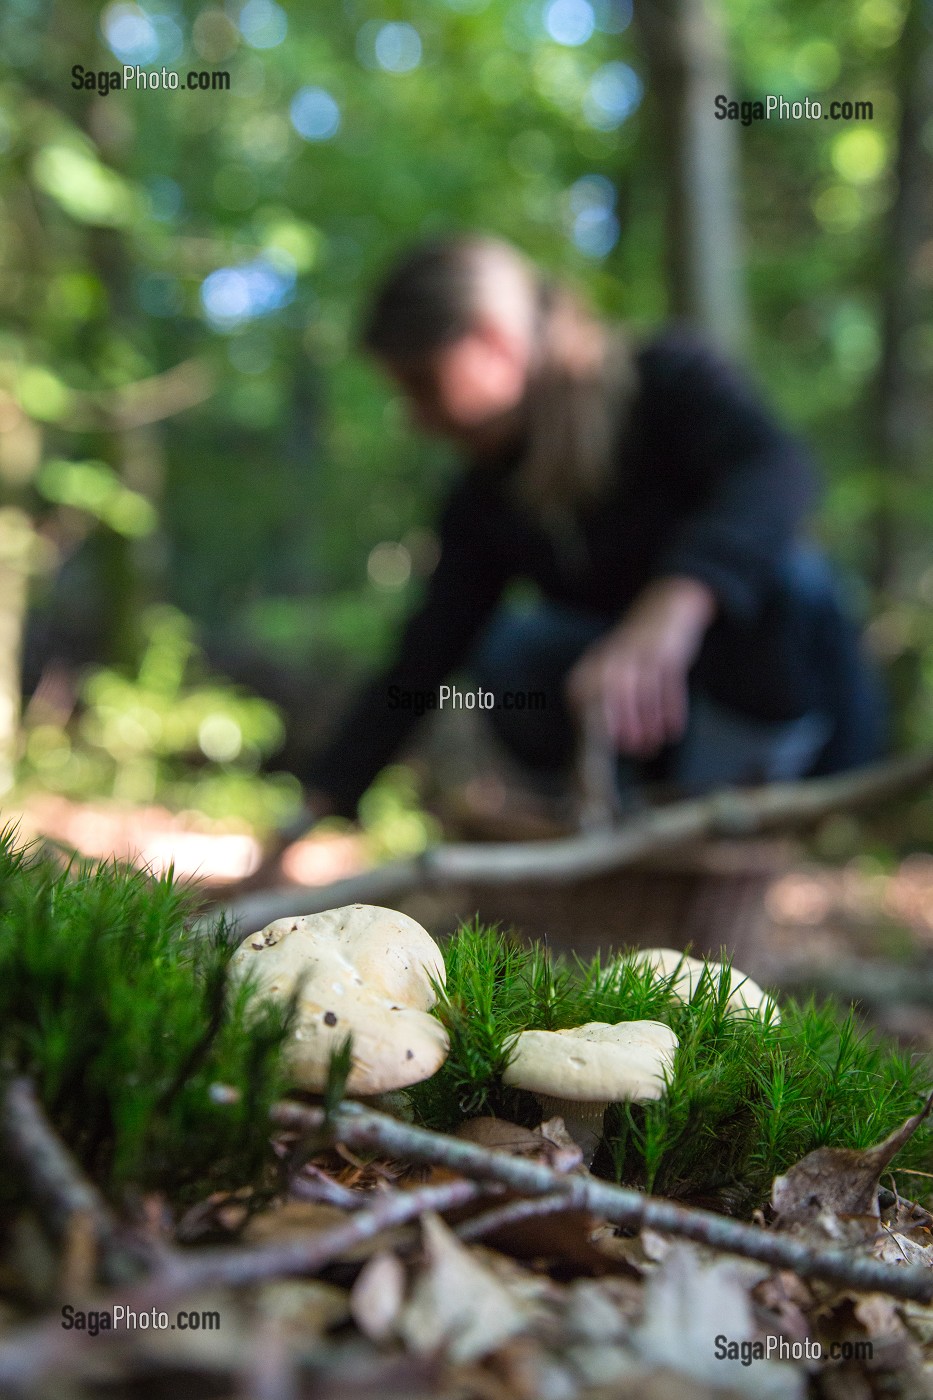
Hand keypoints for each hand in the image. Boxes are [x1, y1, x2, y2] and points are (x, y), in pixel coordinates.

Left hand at [566, 577, 715, 756]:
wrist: (666, 610)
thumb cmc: (635, 652)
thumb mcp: (611, 668)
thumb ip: (603, 698)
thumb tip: (604, 739)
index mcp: (595, 662)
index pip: (584, 691)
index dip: (593, 717)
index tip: (604, 742)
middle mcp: (615, 656)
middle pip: (615, 691)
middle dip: (623, 722)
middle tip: (632, 749)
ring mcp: (643, 652)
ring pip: (644, 690)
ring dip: (648, 722)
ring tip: (652, 746)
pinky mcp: (669, 652)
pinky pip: (670, 684)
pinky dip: (672, 709)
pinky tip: (673, 730)